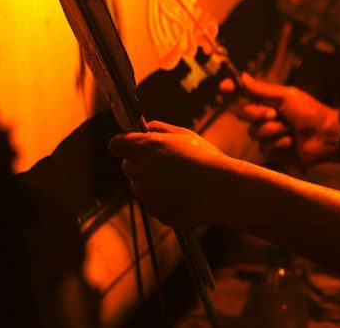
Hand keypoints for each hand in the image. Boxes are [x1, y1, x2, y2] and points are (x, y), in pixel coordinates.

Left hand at [108, 121, 237, 228]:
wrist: (223, 189)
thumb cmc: (206, 158)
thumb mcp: (184, 134)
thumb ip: (159, 128)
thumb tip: (142, 128)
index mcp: (147, 146)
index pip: (116, 144)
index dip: (124, 145)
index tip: (133, 147)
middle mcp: (142, 169)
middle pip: (128, 168)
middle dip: (141, 166)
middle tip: (165, 165)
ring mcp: (148, 194)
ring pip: (141, 189)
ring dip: (153, 186)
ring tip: (180, 182)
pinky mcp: (156, 212)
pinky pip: (154, 206)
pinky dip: (164, 203)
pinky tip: (183, 196)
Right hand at [221, 73, 339, 167]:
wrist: (326, 135)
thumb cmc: (309, 112)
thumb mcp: (286, 97)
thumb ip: (262, 90)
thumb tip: (243, 76)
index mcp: (268, 101)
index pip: (244, 94)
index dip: (232, 90)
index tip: (223, 87)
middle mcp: (265, 116)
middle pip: (243, 114)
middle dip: (258, 114)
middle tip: (275, 114)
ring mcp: (269, 134)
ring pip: (254, 133)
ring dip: (273, 131)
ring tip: (290, 130)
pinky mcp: (274, 150)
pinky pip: (265, 148)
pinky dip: (279, 144)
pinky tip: (292, 142)